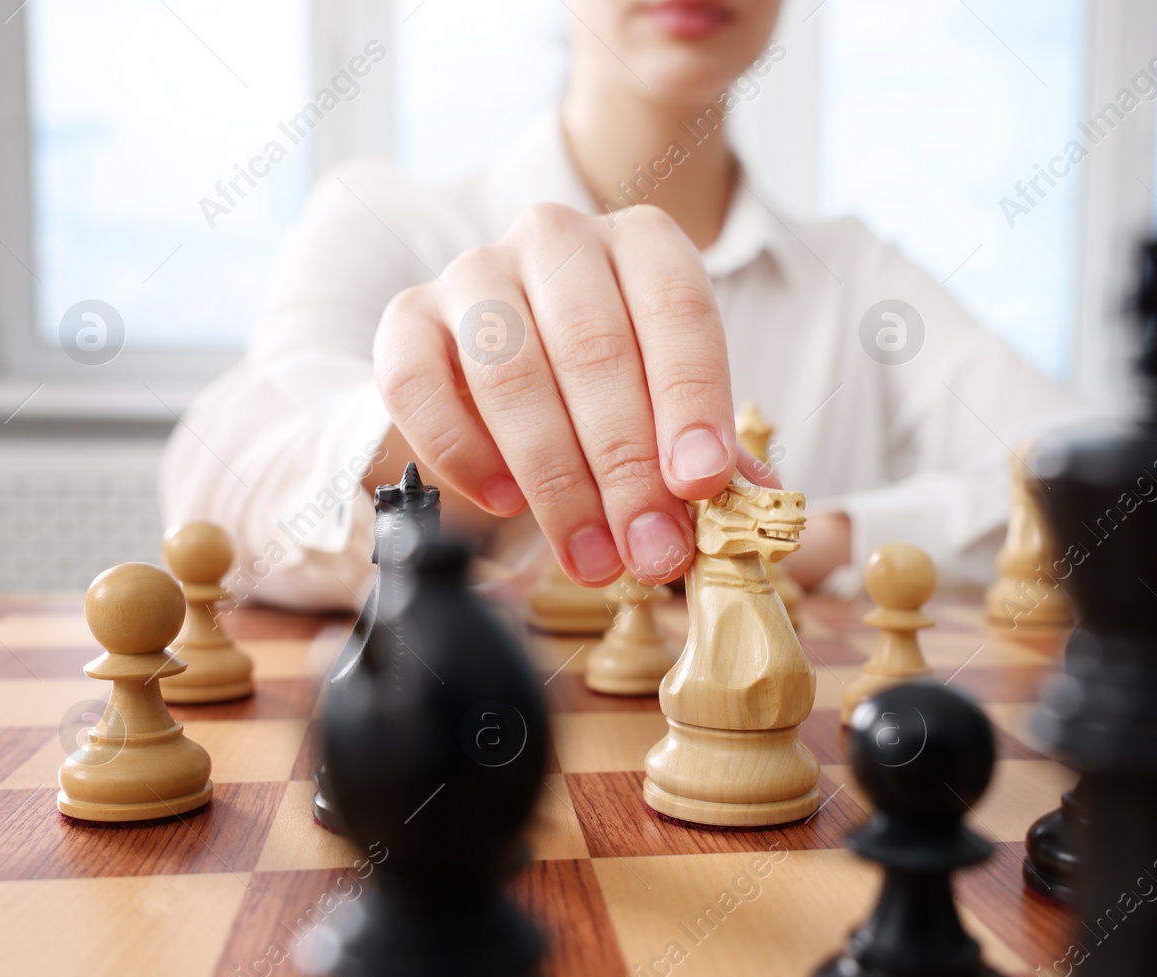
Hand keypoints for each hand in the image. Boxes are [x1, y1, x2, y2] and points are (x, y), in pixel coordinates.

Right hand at [374, 203, 745, 585]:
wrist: (507, 363)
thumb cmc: (610, 384)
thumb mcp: (672, 403)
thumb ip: (709, 449)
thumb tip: (749, 503)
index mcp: (642, 243)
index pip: (677, 310)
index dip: (691, 402)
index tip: (701, 482)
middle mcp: (556, 239)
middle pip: (592, 349)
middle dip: (626, 465)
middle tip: (650, 550)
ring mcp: (475, 273)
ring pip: (508, 372)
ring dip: (555, 481)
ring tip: (591, 557)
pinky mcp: (407, 318)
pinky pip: (418, 385)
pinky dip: (462, 452)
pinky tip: (505, 503)